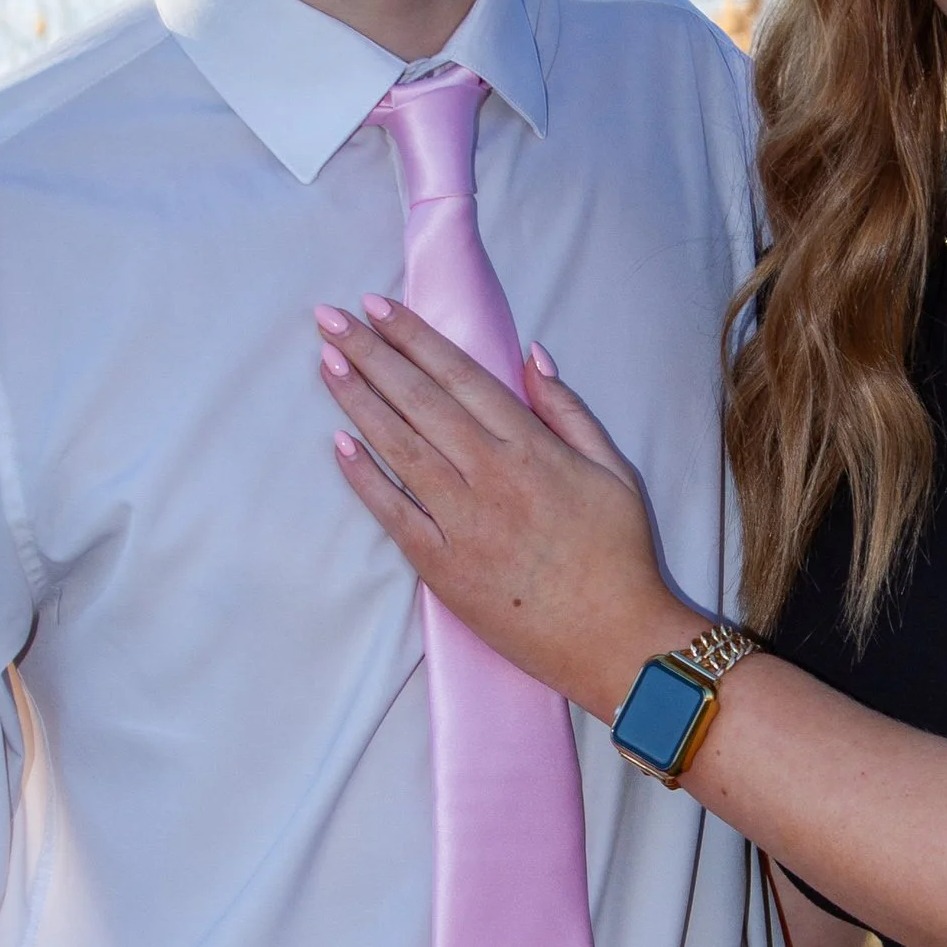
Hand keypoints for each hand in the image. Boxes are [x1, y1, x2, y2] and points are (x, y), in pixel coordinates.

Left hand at [316, 300, 687, 712]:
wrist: (616, 640)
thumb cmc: (620, 555)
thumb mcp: (613, 469)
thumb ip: (568, 410)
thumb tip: (532, 356)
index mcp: (531, 447)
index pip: (459, 375)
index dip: (413, 337)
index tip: (377, 306)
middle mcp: (490, 476)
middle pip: (418, 400)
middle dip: (370, 354)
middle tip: (330, 319)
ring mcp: (461, 522)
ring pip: (398, 447)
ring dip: (358, 401)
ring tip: (326, 363)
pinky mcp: (442, 568)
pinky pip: (393, 514)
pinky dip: (363, 478)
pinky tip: (338, 444)